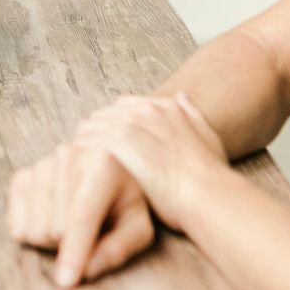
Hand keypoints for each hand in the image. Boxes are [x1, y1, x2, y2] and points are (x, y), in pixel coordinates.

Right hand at [8, 142, 156, 288]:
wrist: (102, 178)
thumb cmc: (123, 208)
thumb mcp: (137, 229)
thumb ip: (118, 249)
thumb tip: (87, 271)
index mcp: (103, 165)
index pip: (82, 215)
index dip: (74, 251)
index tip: (67, 282)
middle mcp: (68, 157)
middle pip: (55, 228)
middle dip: (70, 247)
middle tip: (89, 238)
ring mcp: (40, 166)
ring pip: (34, 230)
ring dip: (52, 243)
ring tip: (72, 228)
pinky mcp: (20, 179)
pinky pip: (16, 227)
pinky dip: (33, 235)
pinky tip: (52, 221)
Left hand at [76, 92, 229, 233]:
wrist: (208, 194)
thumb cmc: (210, 176)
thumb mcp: (207, 136)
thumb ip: (191, 114)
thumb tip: (181, 95)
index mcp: (163, 107)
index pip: (121, 108)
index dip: (111, 130)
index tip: (108, 152)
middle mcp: (145, 109)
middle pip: (101, 116)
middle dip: (93, 139)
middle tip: (87, 166)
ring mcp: (130, 122)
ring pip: (88, 129)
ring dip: (82, 149)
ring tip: (78, 174)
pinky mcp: (118, 140)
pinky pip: (85, 144)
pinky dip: (79, 159)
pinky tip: (78, 179)